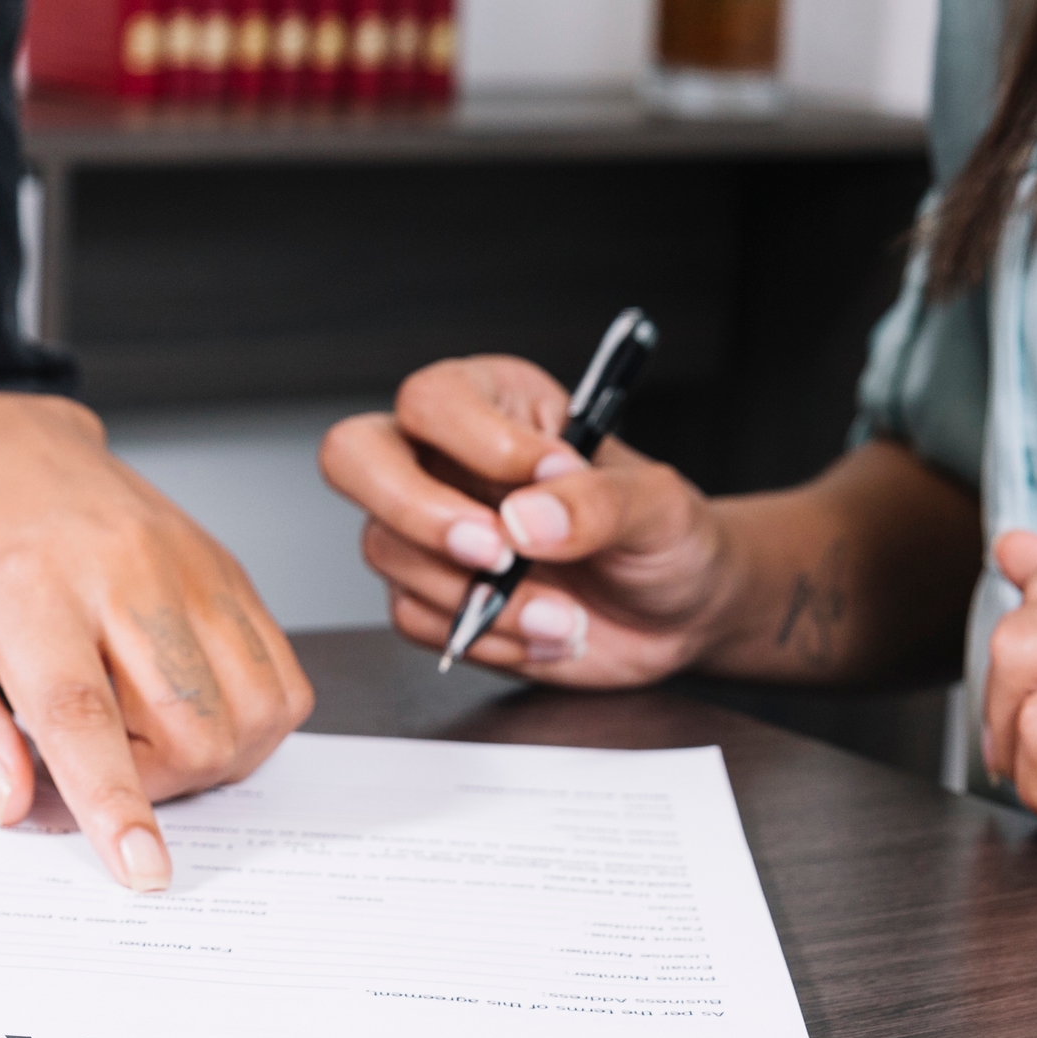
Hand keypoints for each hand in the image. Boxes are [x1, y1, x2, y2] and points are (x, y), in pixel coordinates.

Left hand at [0, 392, 309, 890]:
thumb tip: (9, 802)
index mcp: (28, 586)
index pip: (83, 713)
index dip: (116, 802)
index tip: (141, 869)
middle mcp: (124, 570)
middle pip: (190, 725)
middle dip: (155, 786)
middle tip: (97, 763)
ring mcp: (189, 566)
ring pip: (252, 709)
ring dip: (207, 758)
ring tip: (139, 728)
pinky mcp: (228, 570)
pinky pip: (281, 677)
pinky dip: (247, 722)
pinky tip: (185, 704)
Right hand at [318, 356, 733, 680]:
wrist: (680, 615)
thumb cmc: (667, 537)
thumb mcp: (659, 505)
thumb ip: (598, 502)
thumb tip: (526, 517)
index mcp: (496, 405)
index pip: (433, 400)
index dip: (478, 442)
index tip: (550, 475)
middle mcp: (446, 461)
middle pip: (356, 457)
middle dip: (420, 513)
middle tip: (497, 553)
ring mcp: (430, 533)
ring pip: (385, 549)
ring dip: (478, 595)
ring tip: (563, 613)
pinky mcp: (433, 598)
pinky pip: (415, 618)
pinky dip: (485, 637)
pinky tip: (545, 632)